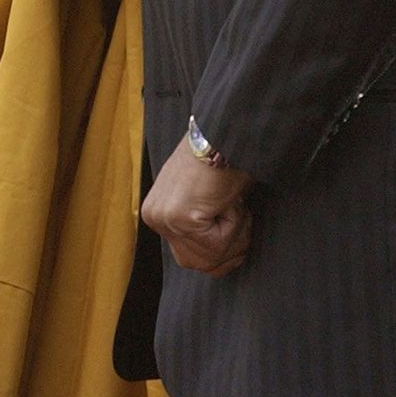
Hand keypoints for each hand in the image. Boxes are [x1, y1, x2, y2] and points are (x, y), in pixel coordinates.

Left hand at [142, 135, 254, 276]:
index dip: (224, 248)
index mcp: (157, 213)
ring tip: (233, 203)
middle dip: (231, 248)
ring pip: (212, 257)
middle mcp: (155, 217)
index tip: (236, 222)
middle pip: (200, 263)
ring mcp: (165, 219)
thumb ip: (202, 227)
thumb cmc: (221, 160)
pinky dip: (236, 224)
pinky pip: (219, 244)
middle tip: (241, 216)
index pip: (192, 258)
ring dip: (235, 234)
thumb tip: (220, 262)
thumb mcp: (203, 198)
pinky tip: (230, 199)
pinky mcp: (181, 219)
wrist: (224, 133)